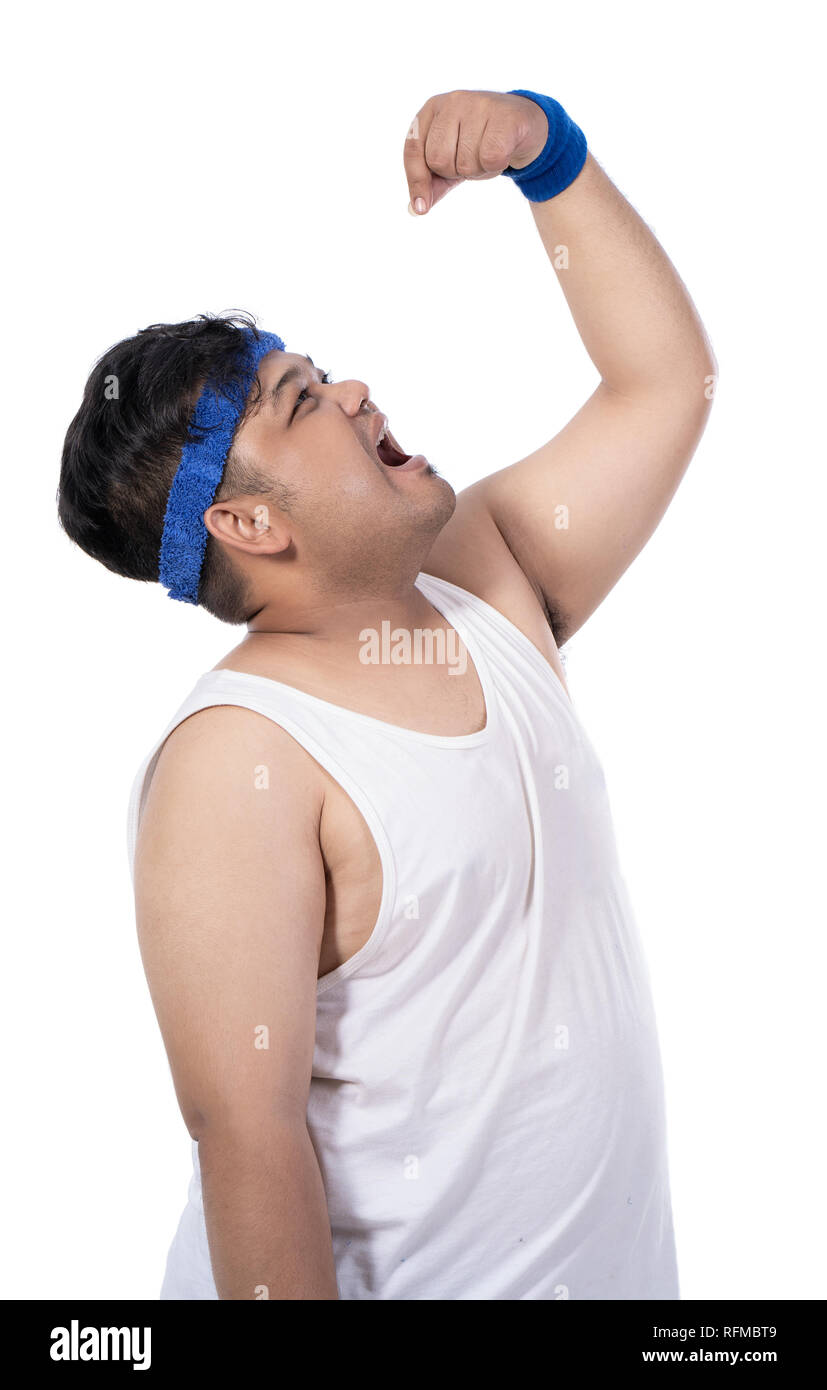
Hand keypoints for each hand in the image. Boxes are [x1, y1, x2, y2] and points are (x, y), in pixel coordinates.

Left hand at [403, 89, 547, 214]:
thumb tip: (418, 208)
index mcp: (432, 109)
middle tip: (470, 160)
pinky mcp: (505, 117)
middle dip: (454, 172)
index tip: (421, 207)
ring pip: (465, 163)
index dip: (417, 181)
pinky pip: (491, 159)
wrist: (523, 128)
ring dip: (479, 170)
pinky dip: (497, 166)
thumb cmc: (480, 144)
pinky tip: (504, 152)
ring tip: (488, 153)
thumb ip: (432, 182)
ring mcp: (479, 105)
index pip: (413, 149)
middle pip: (438, 160)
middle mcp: (453, 101)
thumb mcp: (452, 160)